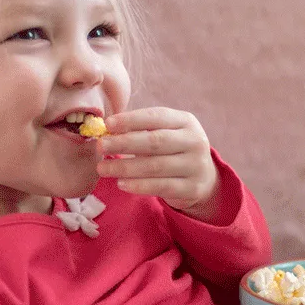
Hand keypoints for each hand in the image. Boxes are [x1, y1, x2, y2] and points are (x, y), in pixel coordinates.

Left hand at [96, 107, 220, 215]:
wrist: (203, 179)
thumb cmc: (173, 151)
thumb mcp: (165, 134)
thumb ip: (141, 130)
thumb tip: (106, 131)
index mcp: (186, 121)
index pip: (156, 116)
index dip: (131, 120)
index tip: (107, 124)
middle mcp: (195, 141)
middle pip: (155, 141)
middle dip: (124, 143)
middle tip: (100, 146)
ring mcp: (196, 166)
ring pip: (155, 166)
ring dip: (125, 167)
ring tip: (103, 168)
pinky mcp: (192, 188)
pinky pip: (161, 186)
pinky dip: (139, 185)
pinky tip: (121, 183)